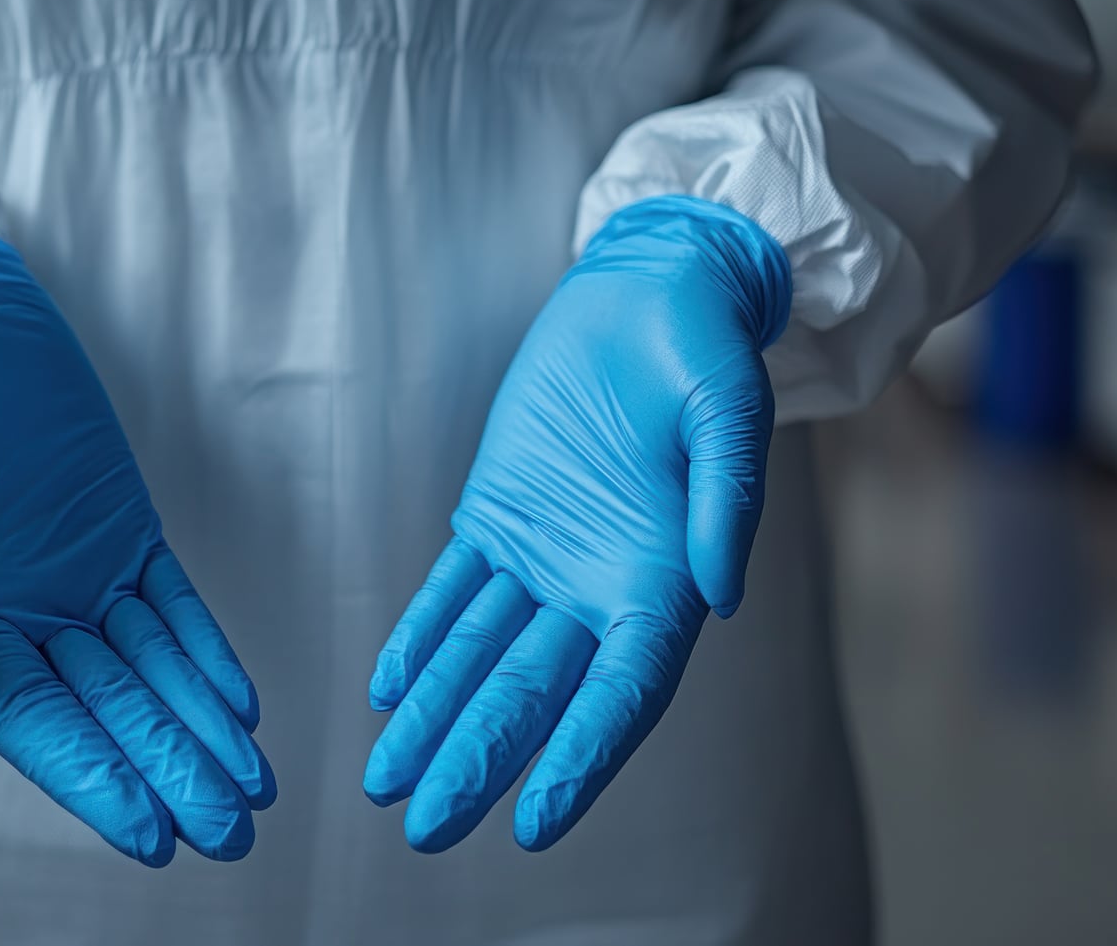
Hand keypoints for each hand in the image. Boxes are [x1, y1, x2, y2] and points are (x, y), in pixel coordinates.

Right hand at [0, 223, 273, 866]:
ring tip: (255, 790)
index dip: (89, 775)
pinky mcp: (120, 530)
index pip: (29, 716)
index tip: (149, 832)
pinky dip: (207, 655)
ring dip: (200, 730)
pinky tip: (244, 703)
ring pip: (149, 671)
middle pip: (102, 711)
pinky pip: (172, 607)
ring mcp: (75, 573)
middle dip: (166, 771)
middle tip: (233, 832)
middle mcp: (19, 607)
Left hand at [364, 197, 790, 852]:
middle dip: (480, 761)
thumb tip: (718, 596)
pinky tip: (388, 692)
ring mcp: (545, 554)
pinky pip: (453, 593)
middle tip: (427, 825)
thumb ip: (722, 499)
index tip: (538, 821)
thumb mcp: (727, 408)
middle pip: (534, 695)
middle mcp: (600, 583)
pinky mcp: (499, 514)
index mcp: (663, 576)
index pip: (620, 692)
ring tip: (389, 784)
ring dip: (435, 718)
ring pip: (480, 657)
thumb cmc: (701, 346)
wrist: (649, 291)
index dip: (581, 758)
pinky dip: (419, 640)